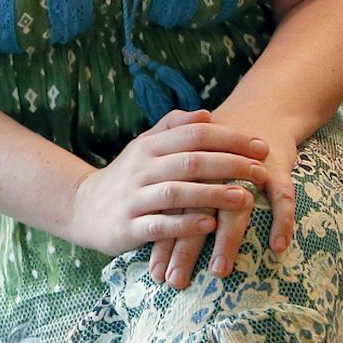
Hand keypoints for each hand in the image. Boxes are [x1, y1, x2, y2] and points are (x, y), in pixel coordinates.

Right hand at [67, 109, 268, 257]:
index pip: (194, 135)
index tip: (261, 146)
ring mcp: (133, 198)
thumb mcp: (144, 147)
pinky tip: (209, 225)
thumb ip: (172, 128)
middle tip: (261, 171)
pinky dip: (185, 225)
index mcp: (149, 146)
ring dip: (212, 194)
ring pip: (176, 193)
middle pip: (190, 161)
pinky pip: (159, 225)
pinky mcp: (127, 227)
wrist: (81, 208)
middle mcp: (141, 169)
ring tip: (244, 198)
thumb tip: (206, 114)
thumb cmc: (126, 177)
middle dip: (229, 165)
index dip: (230, 139)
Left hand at [147, 110, 298, 289]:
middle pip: (195, 213)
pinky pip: (282, 197)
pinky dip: (281, 221)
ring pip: (235, 208)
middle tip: (175, 281)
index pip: (171, 212)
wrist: (262, 108)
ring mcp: (247, 170)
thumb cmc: (220, 146)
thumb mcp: (192, 165)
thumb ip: (174, 193)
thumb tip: (148, 230)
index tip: (155, 274)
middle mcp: (214, 172)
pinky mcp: (277, 168)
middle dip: (184, 249)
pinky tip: (278, 248)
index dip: (163, 241)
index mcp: (190, 172)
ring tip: (218, 272)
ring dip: (226, 241)